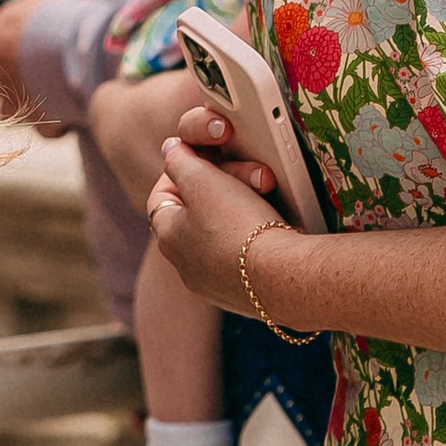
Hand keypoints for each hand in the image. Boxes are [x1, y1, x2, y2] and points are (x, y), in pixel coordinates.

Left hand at [0, 0, 65, 124]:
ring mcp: (15, 105)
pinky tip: (65, 107)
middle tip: (14, 61)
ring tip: (40, 86)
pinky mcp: (41, 125)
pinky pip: (41, 126)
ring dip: (18, 99)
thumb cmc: (58, 23)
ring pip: (5, 107)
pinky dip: (51, 119)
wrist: (87, 64)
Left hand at [145, 101, 288, 317]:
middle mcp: (185, 267)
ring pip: (220, 238)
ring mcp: (215, 285)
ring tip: (259, 201)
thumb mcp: (201, 179)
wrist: (284, 278)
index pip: (161, 197)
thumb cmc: (239, 225)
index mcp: (168, 238)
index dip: (179, 173)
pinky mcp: (245, 296)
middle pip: (193, 216)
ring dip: (237, 216)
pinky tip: (273, 231)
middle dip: (216, 192)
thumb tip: (169, 149)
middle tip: (240, 179)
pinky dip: (255, 242)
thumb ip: (179, 160)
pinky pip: (245, 261)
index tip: (200, 161)